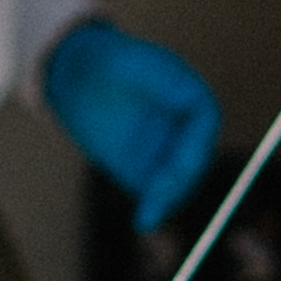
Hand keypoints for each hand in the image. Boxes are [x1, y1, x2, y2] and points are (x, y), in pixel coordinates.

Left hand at [41, 15, 222, 224]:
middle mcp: (185, 126)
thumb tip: (191, 98)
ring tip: (148, 214)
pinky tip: (144, 219)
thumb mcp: (128, 62)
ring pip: (180, 181)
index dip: (196, 145)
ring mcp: (168, 150)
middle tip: (157, 196)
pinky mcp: (147, 168)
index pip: (204, 121)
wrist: (76, 75)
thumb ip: (162, 81)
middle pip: (196, 157)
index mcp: (189, 95)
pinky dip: (155, 207)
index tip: (180, 166)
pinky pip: (157, 193)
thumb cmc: (103, 61)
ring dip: (169, 199)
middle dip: (181, 179)